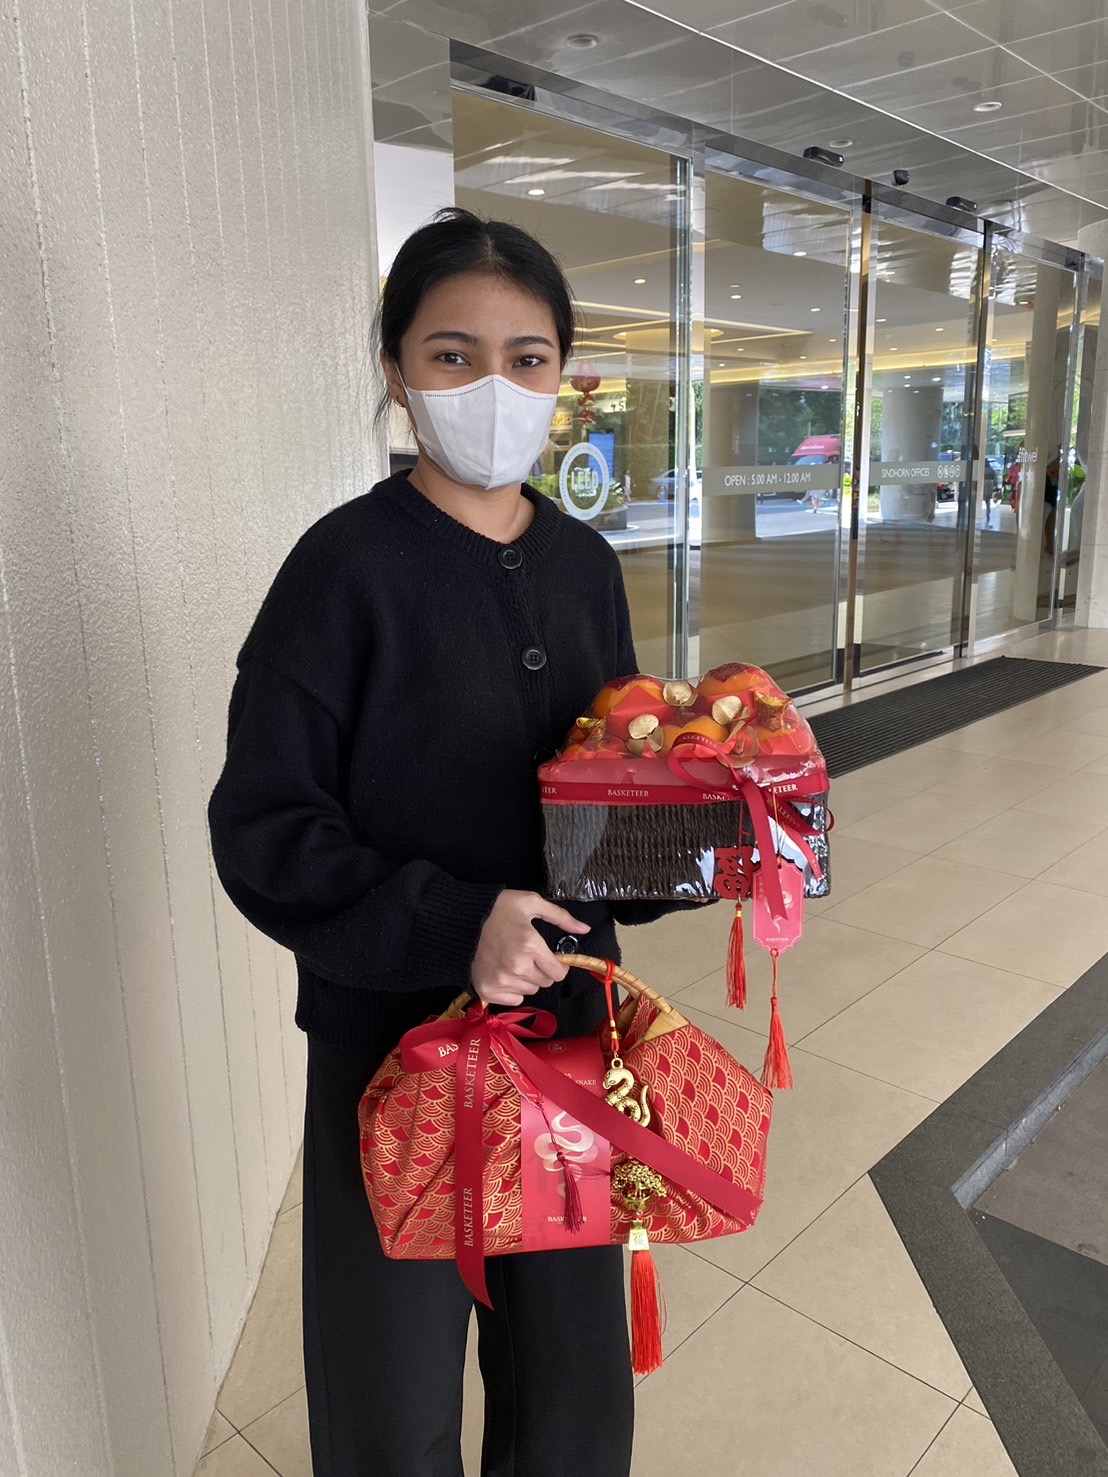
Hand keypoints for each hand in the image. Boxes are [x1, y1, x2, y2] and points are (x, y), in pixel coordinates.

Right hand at [471, 892, 589, 1006]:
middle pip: (545, 982)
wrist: (460, 919)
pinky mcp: (487, 989)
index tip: (548, 956)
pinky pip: (513, 999)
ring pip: (530, 991)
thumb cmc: (498, 908)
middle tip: (527, 955)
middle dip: (541, 970)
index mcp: (531, 945)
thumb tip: (585, 929)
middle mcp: (517, 967)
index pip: (559, 972)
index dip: (557, 964)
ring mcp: (501, 980)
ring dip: (527, 979)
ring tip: (513, 961)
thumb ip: (561, 917)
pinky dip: (512, 989)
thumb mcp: (531, 903)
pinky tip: (503, 972)